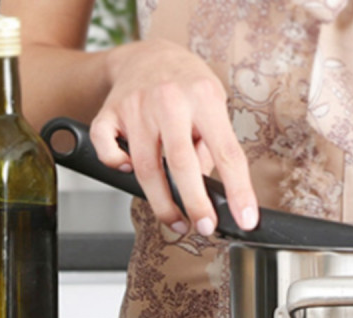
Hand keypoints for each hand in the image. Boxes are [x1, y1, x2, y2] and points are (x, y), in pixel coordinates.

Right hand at [89, 39, 258, 235]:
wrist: (148, 53)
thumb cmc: (188, 87)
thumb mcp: (215, 106)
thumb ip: (213, 146)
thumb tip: (209, 189)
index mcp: (204, 98)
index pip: (227, 153)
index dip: (238, 191)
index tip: (245, 220)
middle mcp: (170, 100)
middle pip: (181, 164)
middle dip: (195, 204)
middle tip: (204, 228)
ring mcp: (137, 106)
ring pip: (145, 167)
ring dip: (162, 203)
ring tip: (177, 221)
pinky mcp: (110, 111)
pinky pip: (107, 148)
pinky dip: (116, 165)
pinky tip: (129, 171)